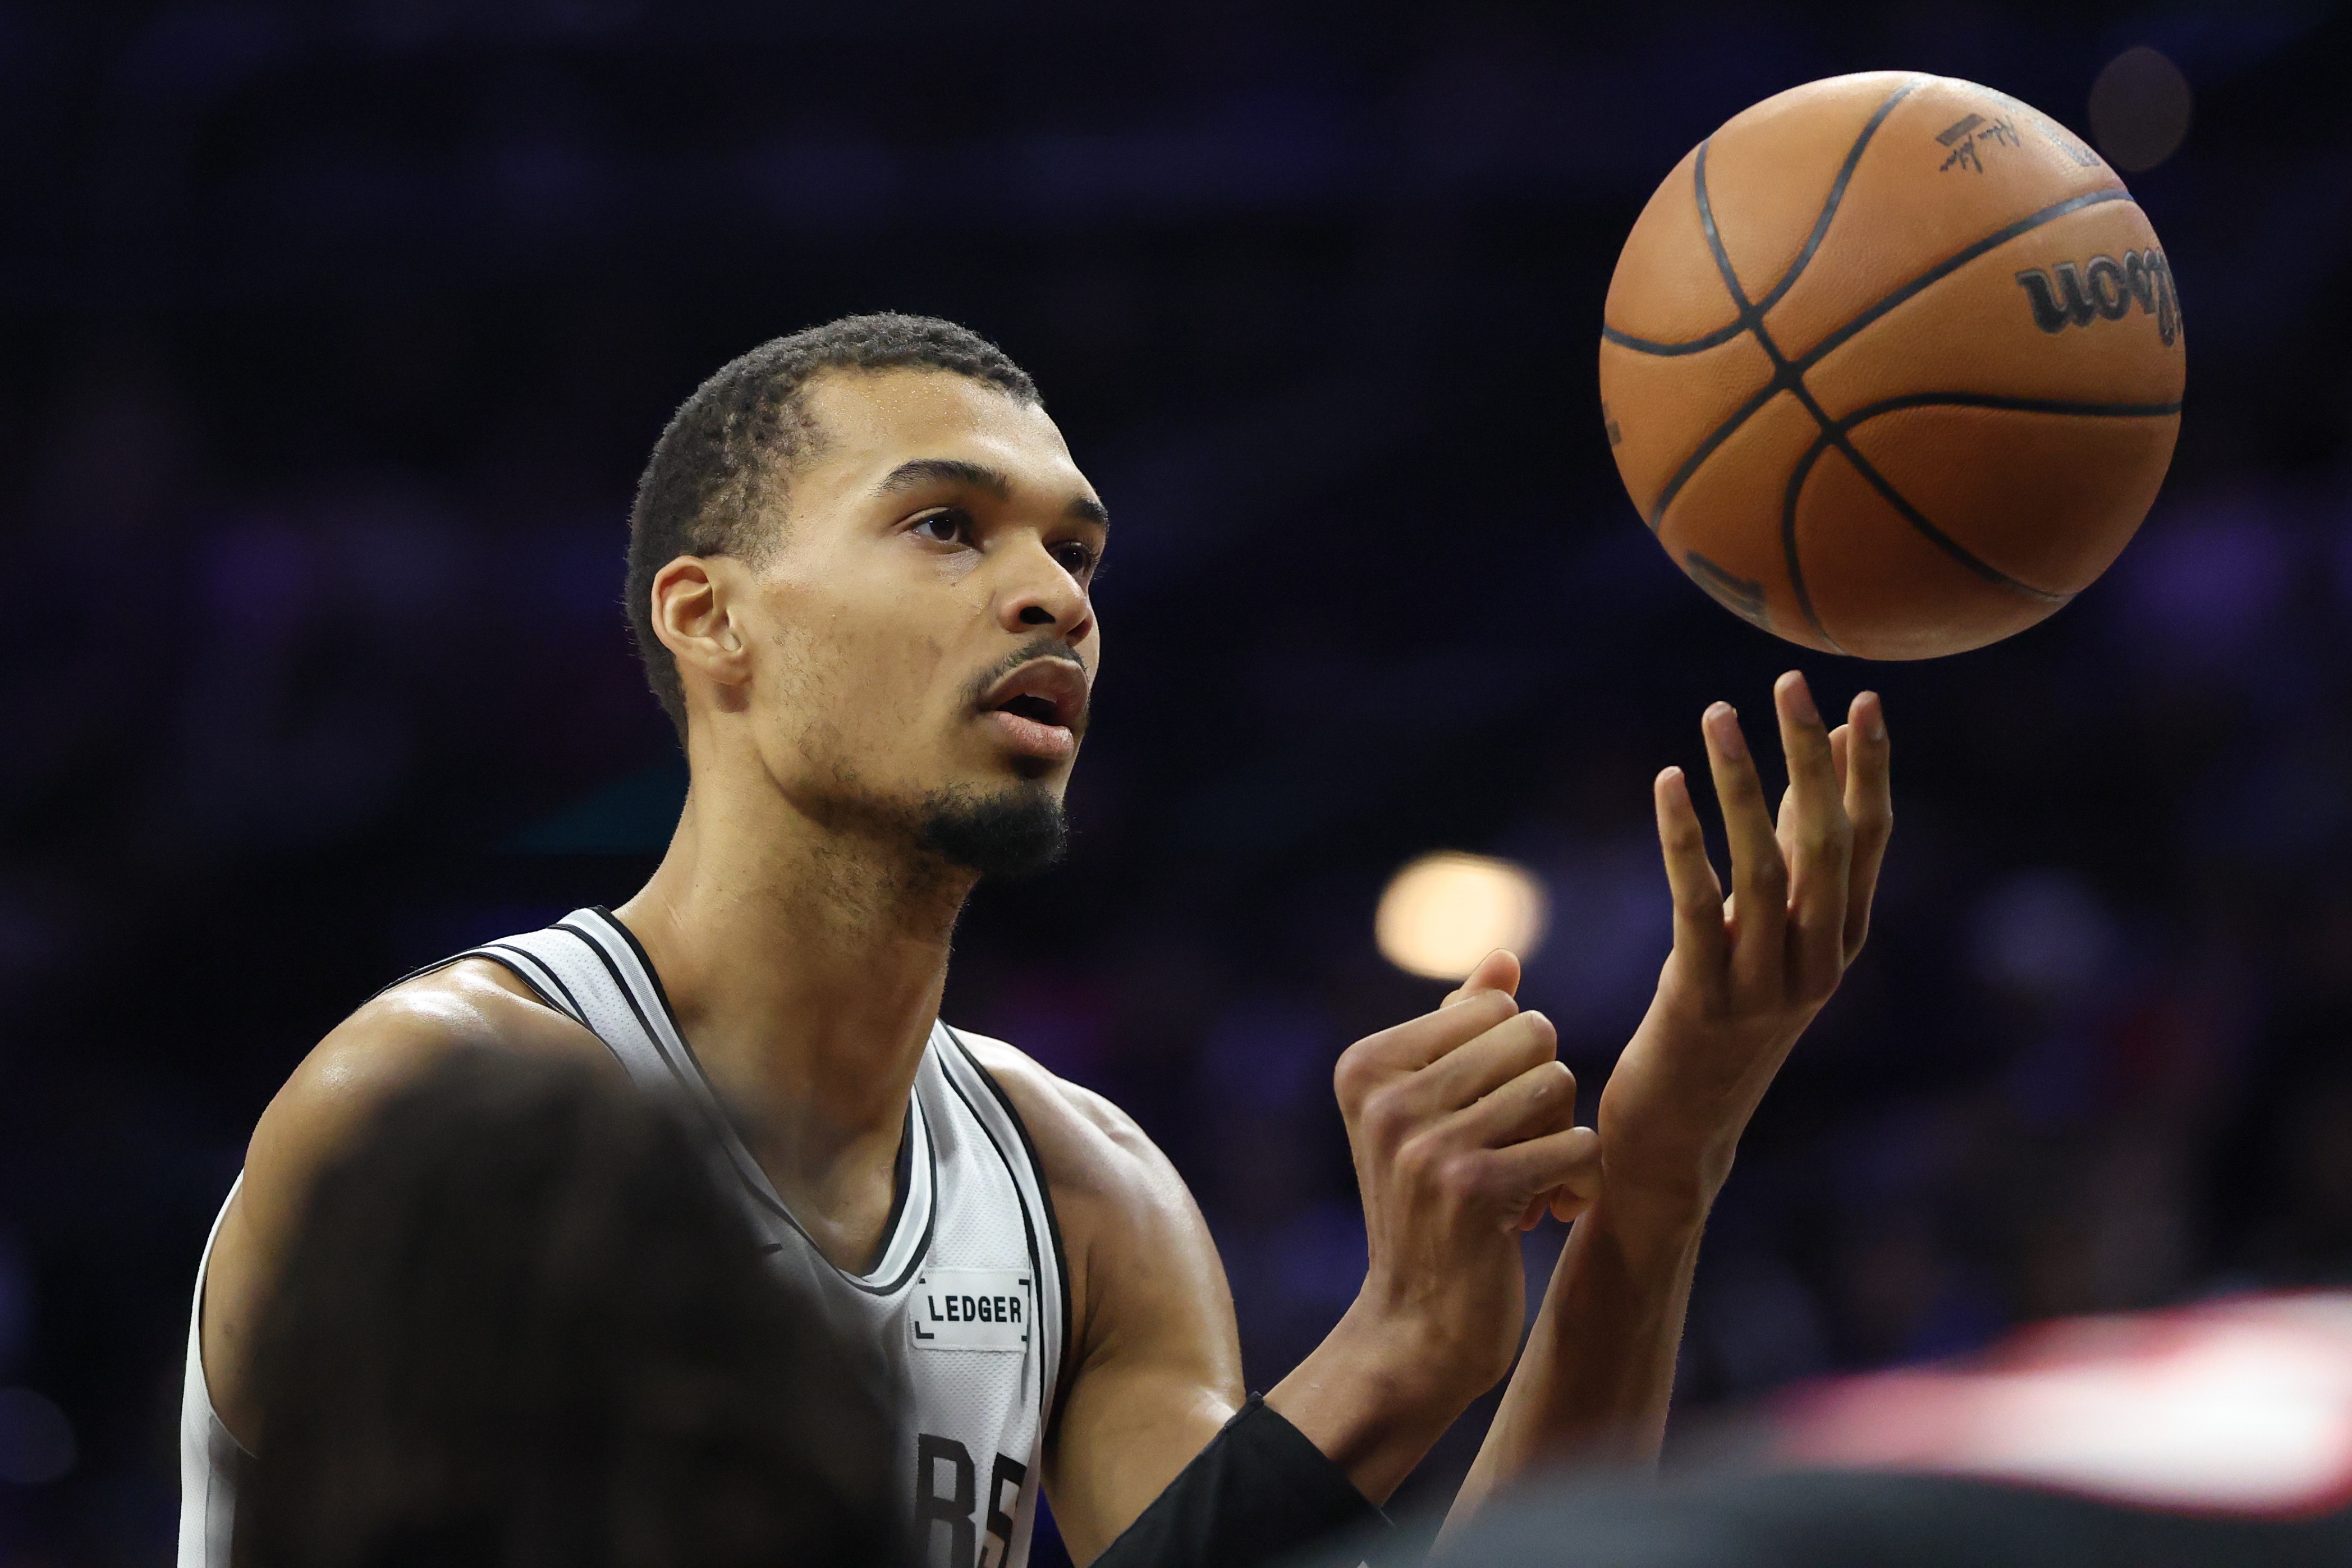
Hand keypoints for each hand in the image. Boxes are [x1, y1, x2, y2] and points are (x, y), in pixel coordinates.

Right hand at [1327, 956, 1604, 1407]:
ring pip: (1558, 1084)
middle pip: (1532, 1035)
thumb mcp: (1428, 1112)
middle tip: (1516, 1151)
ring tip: (1528, 1183)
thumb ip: (1461, 1031)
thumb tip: (1506, 959)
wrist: (1417, 1329)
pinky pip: (1577, 1145)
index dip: (1513, 1059)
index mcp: (1366, 1064)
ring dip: (1560, 1140)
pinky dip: (1579, 1182)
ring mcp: (1424, 1143)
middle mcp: (1386, 1096)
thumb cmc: (1430, 1211)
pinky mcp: (1472, 1191)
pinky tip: (1544, 1216)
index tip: (1487, 1119)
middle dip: (1544, 1094)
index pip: (1496, 1007)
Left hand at [1597, 672, 1892, 1216]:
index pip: (1869, 841)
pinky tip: (1666, 784)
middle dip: (1813, 757)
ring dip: (1741, 783)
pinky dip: (1685, 839)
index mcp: (1839, 944)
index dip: (1869, 769)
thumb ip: (1789, 866)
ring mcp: (1765, 987)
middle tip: (1791, 680)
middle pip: (1828, 842)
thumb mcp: (1764, 945)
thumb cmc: (1714, 1028)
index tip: (1864, 698)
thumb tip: (1808, 771)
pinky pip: (1697, 905)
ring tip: (1718, 713)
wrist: (1677, 1139)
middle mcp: (1816, 963)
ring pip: (1766, 868)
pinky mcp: (1702, 1003)